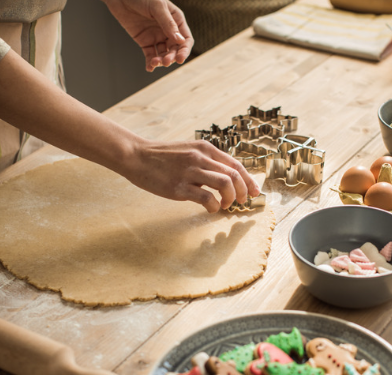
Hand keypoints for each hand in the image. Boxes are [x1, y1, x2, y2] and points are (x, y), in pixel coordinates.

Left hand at [102, 0, 193, 71]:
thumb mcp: (157, 7)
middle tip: (165, 62)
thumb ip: (168, 24)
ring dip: (161, 61)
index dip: (184, 50)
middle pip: (175, 49)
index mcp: (176, 20)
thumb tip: (180, 41)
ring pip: (163, 54)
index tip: (180, 59)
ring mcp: (156, 36)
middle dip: (171, 57)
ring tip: (155, 63)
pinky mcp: (145, 41)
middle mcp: (168, 30)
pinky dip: (150, 62)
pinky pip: (150, 55)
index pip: (185, 39)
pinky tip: (149, 68)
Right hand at [125, 139, 260, 212]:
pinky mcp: (180, 187)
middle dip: (244, 191)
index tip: (254, 192)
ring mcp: (190, 172)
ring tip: (226, 206)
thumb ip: (207, 161)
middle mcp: (201, 158)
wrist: (136, 156)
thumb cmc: (162, 156)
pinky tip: (212, 209)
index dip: (249, 180)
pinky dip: (215, 207)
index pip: (236, 164)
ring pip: (225, 184)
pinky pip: (207, 198)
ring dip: (231, 199)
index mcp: (205, 148)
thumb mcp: (189, 150)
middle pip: (235, 175)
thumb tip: (225, 177)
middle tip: (242, 202)